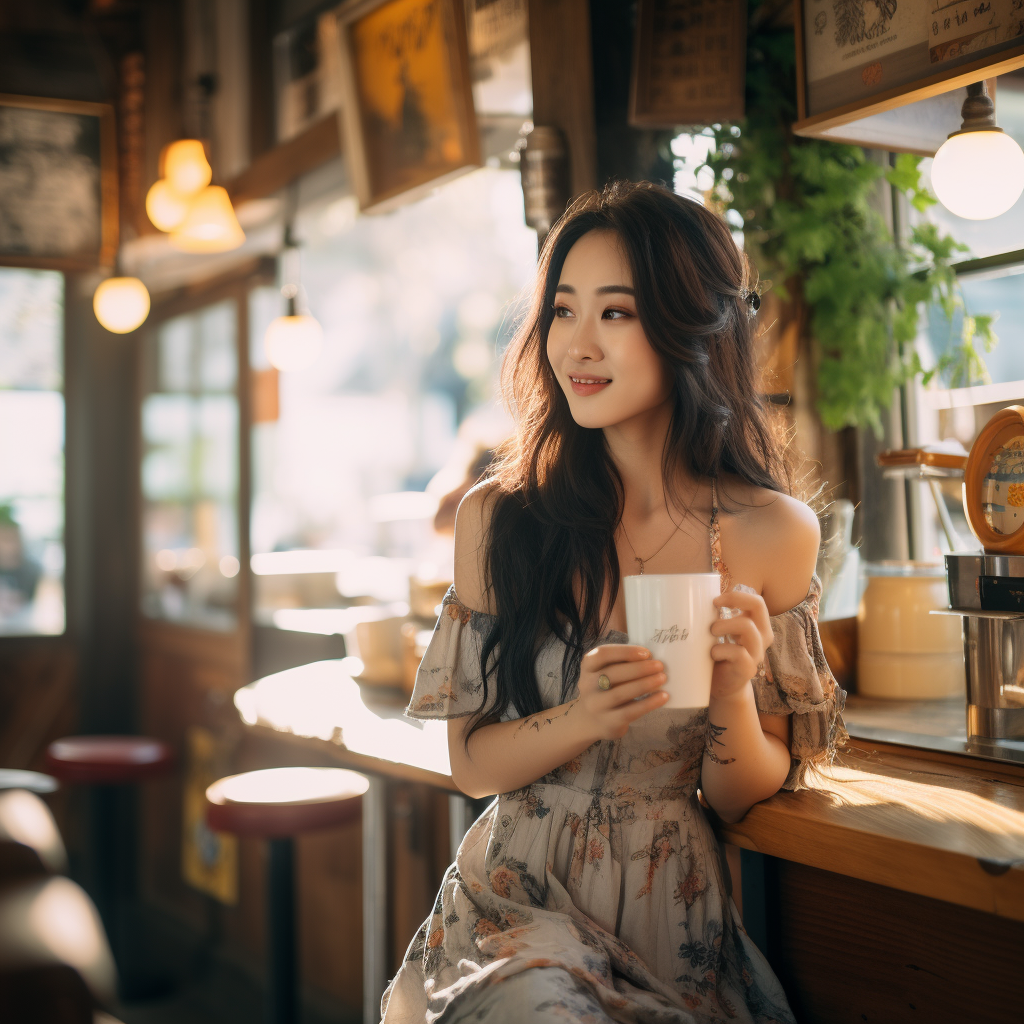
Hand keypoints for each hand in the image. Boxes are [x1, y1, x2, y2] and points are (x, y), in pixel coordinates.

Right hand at [575, 644, 668, 739]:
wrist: (590, 720)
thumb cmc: (605, 689)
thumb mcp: (605, 672)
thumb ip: (622, 663)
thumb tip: (652, 658)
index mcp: (588, 667)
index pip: (602, 654)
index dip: (624, 652)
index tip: (646, 653)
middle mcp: (587, 685)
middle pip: (613, 673)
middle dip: (639, 668)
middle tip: (659, 666)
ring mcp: (596, 705)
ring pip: (621, 693)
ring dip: (645, 684)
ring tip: (662, 678)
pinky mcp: (608, 722)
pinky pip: (630, 712)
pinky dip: (649, 703)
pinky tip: (663, 697)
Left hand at [710, 586, 772, 701]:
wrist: (722, 686)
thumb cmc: (718, 654)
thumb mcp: (719, 633)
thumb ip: (714, 618)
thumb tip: (688, 598)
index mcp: (756, 625)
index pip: (756, 601)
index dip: (737, 595)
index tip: (715, 599)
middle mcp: (761, 637)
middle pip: (758, 606)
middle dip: (734, 599)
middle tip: (714, 606)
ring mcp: (756, 653)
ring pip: (748, 627)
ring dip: (724, 624)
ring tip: (711, 631)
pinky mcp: (748, 669)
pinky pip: (738, 653)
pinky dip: (721, 649)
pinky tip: (712, 653)